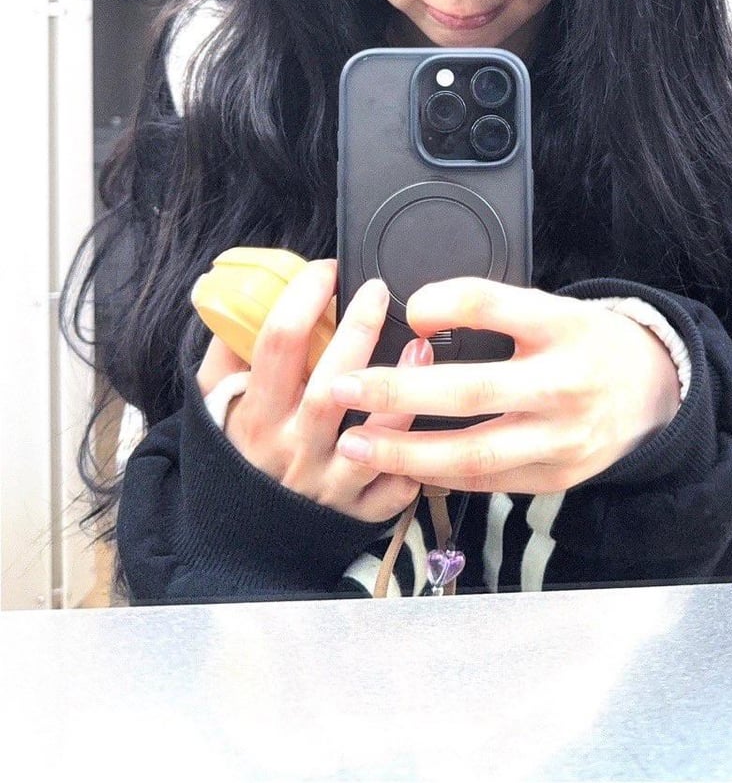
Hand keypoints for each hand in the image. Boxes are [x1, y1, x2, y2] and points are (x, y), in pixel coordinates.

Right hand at [196, 259, 429, 522]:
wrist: (237, 541)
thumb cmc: (236, 457)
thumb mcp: (216, 405)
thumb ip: (227, 351)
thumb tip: (231, 290)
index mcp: (255, 416)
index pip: (278, 345)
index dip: (303, 298)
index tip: (326, 270)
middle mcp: (293, 450)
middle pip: (330, 385)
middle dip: (358, 330)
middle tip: (379, 290)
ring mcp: (328, 483)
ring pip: (373, 436)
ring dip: (401, 389)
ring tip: (423, 348)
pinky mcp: (358, 511)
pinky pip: (396, 484)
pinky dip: (416, 454)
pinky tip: (435, 419)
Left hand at [329, 278, 681, 493]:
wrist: (652, 392)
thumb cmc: (587, 342)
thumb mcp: (551, 306)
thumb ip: (490, 307)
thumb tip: (417, 313)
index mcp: (562, 326)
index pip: (495, 304)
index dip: (447, 303)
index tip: (407, 307)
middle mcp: (564, 385)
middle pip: (472, 391)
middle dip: (398, 392)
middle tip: (342, 388)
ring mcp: (561, 439)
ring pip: (473, 454)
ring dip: (405, 451)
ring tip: (356, 444)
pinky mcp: (555, 477)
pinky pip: (487, 481)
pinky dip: (439, 475)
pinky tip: (401, 466)